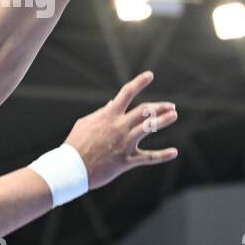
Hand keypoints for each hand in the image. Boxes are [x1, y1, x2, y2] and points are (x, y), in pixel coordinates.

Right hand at [64, 71, 178, 188]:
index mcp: (108, 115)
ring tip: (174, 115)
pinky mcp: (126, 160)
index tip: (150, 75)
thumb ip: (101, 113)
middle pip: (144, 111)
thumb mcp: (85, 123)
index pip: (126, 93)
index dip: (139, 82)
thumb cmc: (75, 144)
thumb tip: (111, 104)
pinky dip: (162, 155)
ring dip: (163, 120)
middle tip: (171, 106)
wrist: (71, 168)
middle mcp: (119, 127)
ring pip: (149, 128)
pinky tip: (174, 152)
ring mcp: (124, 143)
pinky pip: (148, 157)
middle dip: (159, 106)